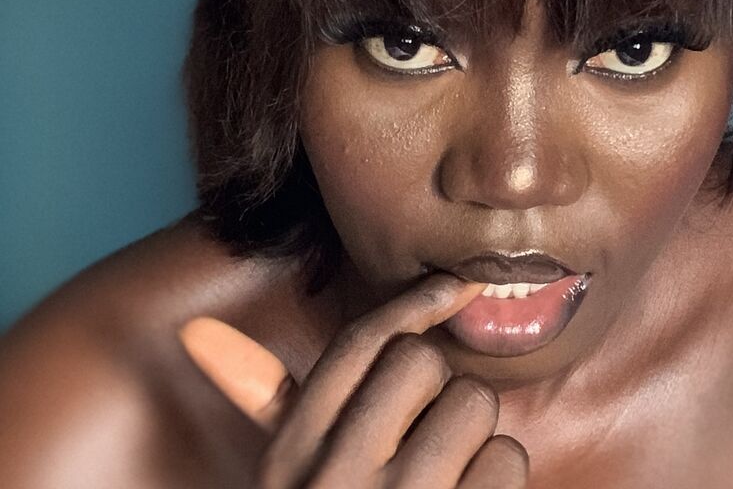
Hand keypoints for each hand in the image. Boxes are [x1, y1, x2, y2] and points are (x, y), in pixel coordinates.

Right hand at [180, 274, 528, 488]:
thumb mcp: (287, 481)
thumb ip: (264, 405)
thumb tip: (199, 329)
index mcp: (289, 458)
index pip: (357, 345)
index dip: (412, 303)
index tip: (450, 289)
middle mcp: (335, 480)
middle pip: (421, 363)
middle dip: (440, 388)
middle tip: (430, 430)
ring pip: (473, 404)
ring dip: (474, 436)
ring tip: (446, 474)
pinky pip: (507, 459)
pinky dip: (500, 478)